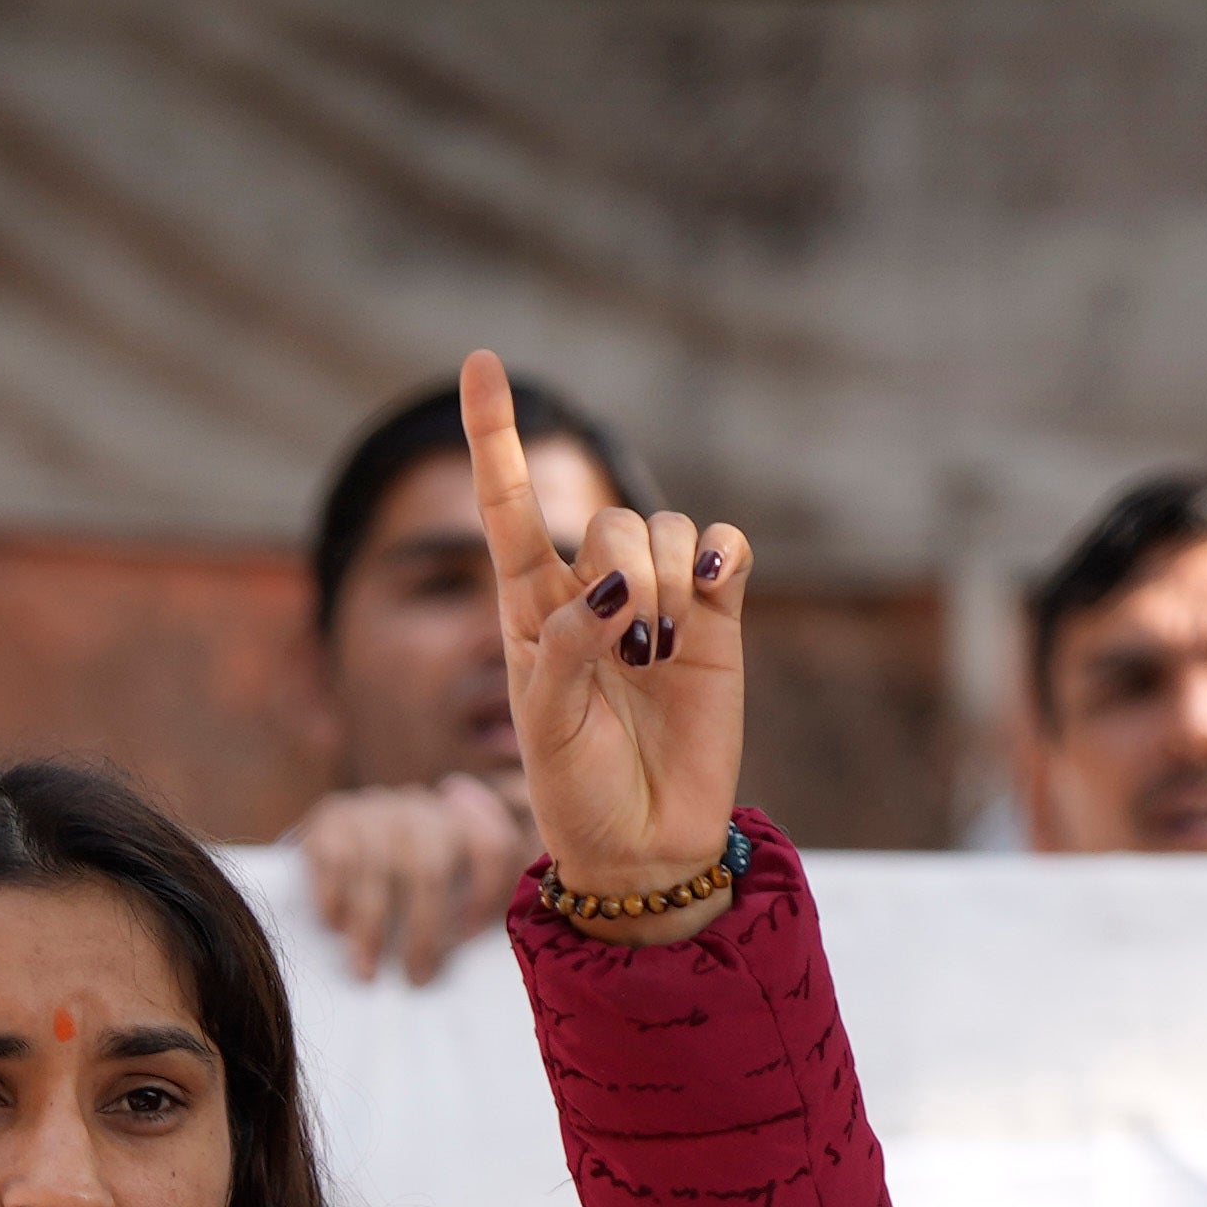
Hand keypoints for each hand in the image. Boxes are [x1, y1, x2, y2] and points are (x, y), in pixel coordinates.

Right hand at [292, 775, 534, 984]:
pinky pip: (337, 859)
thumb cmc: (401, 890)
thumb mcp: (444, 894)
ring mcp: (376, 809)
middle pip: (430, 867)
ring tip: (367, 972)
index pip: (493, 844)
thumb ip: (471, 911)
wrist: (337, 851)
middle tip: (417, 978)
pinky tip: (335, 928)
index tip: (469, 940)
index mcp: (463, 823)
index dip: (488, 893)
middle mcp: (421, 808)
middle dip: (423, 930)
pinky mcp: (333, 817)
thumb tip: (493, 957)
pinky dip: (336, 899)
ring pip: (378, 869)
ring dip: (371, 929)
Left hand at [467, 351, 742, 932]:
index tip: (482, 361)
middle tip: (629, 653)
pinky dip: (721, 558)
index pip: (508, 504)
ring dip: (667, 585)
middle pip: (609, 520)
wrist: (643, 845)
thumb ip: (568, 646)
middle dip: (623, 572)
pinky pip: (725, 548)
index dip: (495, 434)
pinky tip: (714, 596)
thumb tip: (622, 588)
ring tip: (660, 658)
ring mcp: (660, 602)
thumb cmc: (576, 788)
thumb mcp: (546, 724)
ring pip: (668, 529)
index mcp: (530, 607)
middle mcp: (594, 591)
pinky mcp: (718, 620)